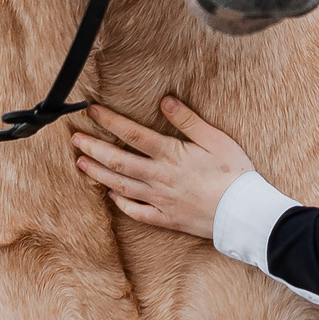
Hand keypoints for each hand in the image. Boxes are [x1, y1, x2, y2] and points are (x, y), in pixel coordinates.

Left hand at [70, 98, 253, 240]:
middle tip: (75, 139)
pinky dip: (121, 204)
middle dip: (93, 148)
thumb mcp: (216, 139)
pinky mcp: (166, 219)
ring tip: (81, 163)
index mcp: (171, 155)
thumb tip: (165, 101)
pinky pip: (136, 212)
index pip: (133, 135)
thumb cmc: (234, 173)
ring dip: (98, 173)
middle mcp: (159, 177)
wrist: (243, 213)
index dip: (110, 121)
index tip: (93, 111)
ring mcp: (160, 200)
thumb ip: (188, 120)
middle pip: (118, 161)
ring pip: (121, 186)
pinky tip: (111, 196)